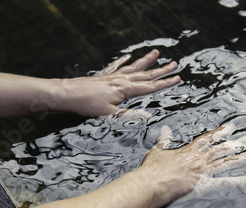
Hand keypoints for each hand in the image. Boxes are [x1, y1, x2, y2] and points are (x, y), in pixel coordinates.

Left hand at [55, 49, 179, 116]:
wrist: (68, 94)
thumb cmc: (87, 105)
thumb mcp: (110, 114)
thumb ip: (130, 115)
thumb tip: (147, 116)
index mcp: (125, 89)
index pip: (150, 87)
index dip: (165, 83)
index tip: (177, 77)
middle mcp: (121, 80)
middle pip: (146, 74)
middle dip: (161, 70)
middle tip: (174, 64)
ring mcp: (112, 76)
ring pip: (133, 67)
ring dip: (146, 61)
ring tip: (156, 53)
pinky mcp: (103, 76)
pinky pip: (116, 66)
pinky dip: (124, 61)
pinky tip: (128, 56)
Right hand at [139, 123, 245, 205]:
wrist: (151, 184)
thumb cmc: (152, 170)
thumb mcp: (157, 151)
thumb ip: (164, 140)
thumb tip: (165, 129)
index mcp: (189, 151)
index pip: (209, 138)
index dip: (222, 132)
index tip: (233, 126)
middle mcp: (200, 159)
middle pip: (224, 148)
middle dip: (240, 143)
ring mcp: (203, 172)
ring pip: (228, 162)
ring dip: (245, 157)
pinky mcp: (204, 186)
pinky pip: (225, 183)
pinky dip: (239, 181)